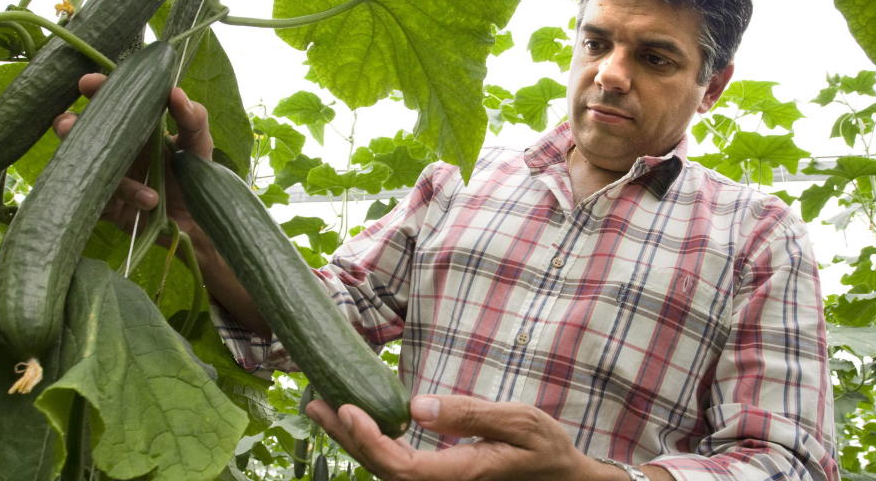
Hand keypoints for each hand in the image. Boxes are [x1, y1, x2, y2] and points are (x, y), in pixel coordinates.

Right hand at [52, 74, 270, 335]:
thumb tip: (175, 92)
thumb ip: (193, 118)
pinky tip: (150, 200)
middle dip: (71, 125)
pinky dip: (125, 196)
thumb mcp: (199, 145)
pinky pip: (98, 199)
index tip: (89, 83)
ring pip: (81, 166)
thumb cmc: (197, 178)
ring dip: (104, 166)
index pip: (107, 101)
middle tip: (72, 124)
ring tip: (135, 170)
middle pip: (77, 131)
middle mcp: (113, 150)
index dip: (95, 89)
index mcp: (132, 128)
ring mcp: (105, 178)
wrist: (201, 224)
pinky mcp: (105, 207)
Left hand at [305, 394, 625, 480]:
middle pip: (382, 470)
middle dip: (345, 438)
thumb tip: (416, 407)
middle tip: (313, 402)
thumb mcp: (520, 421)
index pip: (401, 468)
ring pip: (385, 469)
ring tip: (322, 408)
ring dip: (352, 440)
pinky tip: (359, 422)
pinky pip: (397, 464)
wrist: (561, 477)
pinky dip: (373, 441)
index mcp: (461, 473)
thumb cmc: (545, 447)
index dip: (368, 441)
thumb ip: (470, 414)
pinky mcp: (440, 475)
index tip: (346, 408)